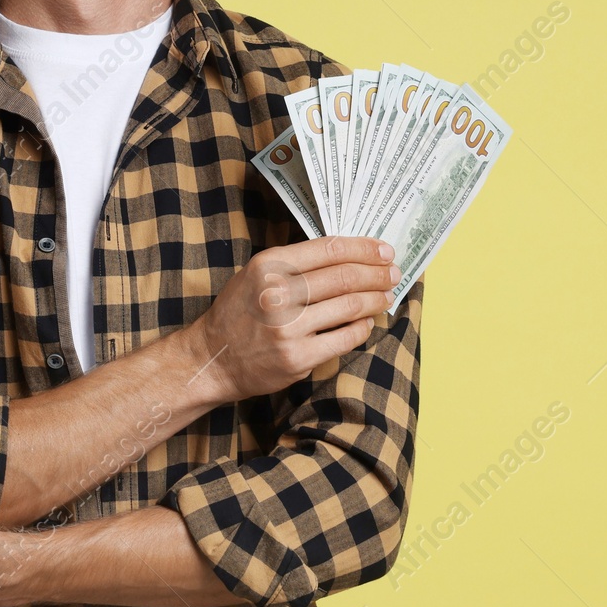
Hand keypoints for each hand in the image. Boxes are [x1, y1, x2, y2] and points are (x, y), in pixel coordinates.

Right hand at [191, 235, 398, 401]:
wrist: (213, 358)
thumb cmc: (240, 311)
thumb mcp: (257, 273)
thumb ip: (295, 263)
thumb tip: (348, 254)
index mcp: (268, 265)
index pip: (329, 249)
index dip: (364, 248)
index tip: (384, 249)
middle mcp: (277, 294)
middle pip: (344, 277)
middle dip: (377, 273)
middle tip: (393, 273)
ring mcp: (288, 328)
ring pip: (349, 307)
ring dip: (375, 299)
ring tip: (386, 296)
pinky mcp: (298, 358)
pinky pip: (345, 338)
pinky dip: (362, 328)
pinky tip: (366, 322)